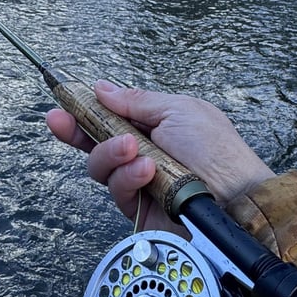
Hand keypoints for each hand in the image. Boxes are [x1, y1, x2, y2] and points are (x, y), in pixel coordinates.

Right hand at [46, 80, 275, 231]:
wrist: (237, 197)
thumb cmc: (217, 151)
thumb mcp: (177, 110)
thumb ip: (135, 101)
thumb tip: (101, 88)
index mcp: (151, 126)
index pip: (107, 117)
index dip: (80, 110)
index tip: (58, 101)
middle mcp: (140, 154)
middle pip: (93, 143)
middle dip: (75, 130)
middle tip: (61, 120)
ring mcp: (138, 182)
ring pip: (99, 167)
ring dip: (111, 153)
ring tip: (134, 149)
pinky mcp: (138, 209)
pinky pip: (116, 189)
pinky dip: (128, 177)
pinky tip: (147, 170)